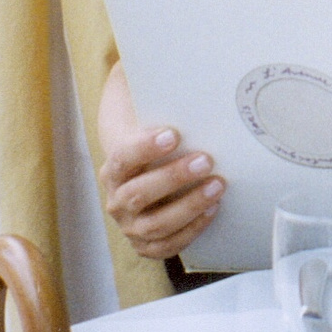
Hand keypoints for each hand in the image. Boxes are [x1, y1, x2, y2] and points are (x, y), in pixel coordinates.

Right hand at [98, 126, 224, 260]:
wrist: (151, 187)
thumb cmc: (160, 157)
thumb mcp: (154, 137)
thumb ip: (163, 117)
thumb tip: (183, 85)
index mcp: (114, 171)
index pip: (122, 158)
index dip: (144, 147)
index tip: (173, 134)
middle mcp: (117, 201)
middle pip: (138, 194)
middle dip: (173, 177)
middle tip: (206, 160)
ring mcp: (130, 227)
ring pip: (154, 224)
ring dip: (188, 205)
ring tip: (217, 185)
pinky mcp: (146, 247)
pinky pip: (167, 245)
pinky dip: (192, 229)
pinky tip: (212, 209)